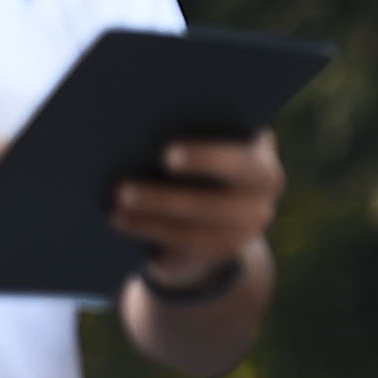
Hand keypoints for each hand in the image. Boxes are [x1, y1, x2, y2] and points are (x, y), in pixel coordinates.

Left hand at [116, 131, 284, 286]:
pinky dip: (147, 231)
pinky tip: (119, 221)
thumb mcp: (207, 142)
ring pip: (194, 230)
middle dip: (165, 197)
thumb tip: (139, 124)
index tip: (165, 153)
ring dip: (150, 219)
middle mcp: (260, 201)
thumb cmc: (204, 158)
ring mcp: (242, 232)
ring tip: (115, 207)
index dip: (205, 158)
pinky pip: (181, 247)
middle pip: (214, 203)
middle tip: (122, 188)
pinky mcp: (216, 253)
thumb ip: (191, 130)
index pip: (240, 161)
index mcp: (261, 164)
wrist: (219, 209)